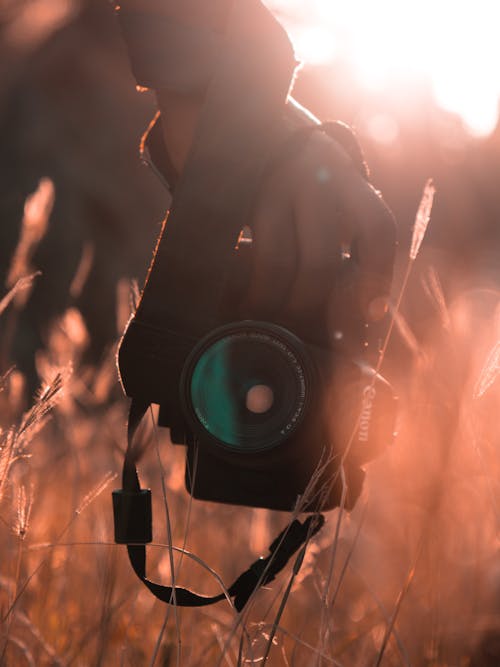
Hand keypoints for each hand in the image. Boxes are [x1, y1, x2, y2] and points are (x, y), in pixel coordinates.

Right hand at [243, 124, 395, 333]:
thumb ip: (346, 223)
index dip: (378, 278)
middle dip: (313, 306)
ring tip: (269, 316)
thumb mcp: (328, 180)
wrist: (236, 115)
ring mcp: (270, 184)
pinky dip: (249, 289)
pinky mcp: (237, 196)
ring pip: (280, 264)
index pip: (377, 229)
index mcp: (346, 173)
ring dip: (275, 303)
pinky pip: (243, 257)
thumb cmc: (290, 167)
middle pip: (322, 261)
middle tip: (307, 325)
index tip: (373, 312)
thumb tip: (365, 299)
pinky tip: (248, 301)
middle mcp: (313, 175)